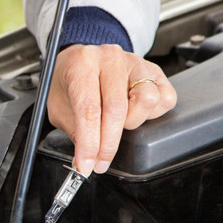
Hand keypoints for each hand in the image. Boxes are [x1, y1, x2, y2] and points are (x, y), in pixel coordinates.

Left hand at [47, 44, 176, 175]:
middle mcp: (110, 58)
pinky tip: (134, 113)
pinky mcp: (153, 70)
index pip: (89, 109)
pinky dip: (152, 113)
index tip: (87, 164)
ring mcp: (134, 62)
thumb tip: (87, 158)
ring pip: (147, 100)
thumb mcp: (58, 106)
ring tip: (117, 122)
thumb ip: (74, 131)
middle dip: (108, 144)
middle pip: (117, 109)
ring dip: (132, 122)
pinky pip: (165, 98)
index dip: (89, 143)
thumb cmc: (69, 80)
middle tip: (99, 161)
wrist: (80, 59)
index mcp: (82, 63)